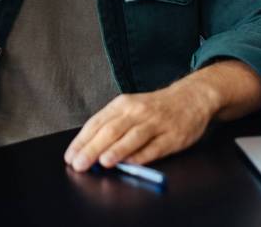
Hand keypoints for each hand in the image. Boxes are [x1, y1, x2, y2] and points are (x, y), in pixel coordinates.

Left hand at [63, 81, 215, 171]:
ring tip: (103, 162)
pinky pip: (155, 147)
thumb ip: (112, 126)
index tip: (70, 155)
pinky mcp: (172, 136)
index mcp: (122, 104)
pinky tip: (131, 163)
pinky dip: (142, 156)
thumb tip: (90, 149)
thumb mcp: (131, 108)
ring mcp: (155, 123)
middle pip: (111, 130)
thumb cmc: (154, 107)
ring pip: (132, 137)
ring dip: (117, 150)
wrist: (190, 97)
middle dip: (93, 148)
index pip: (97, 122)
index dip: (82, 140)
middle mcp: (137, 111)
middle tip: (79, 163)